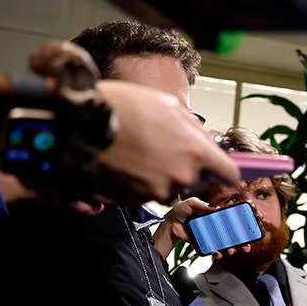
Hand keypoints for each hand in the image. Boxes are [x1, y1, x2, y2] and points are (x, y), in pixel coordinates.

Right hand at [91, 79, 238, 203]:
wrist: (78, 121)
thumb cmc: (122, 106)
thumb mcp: (168, 105)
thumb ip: (195, 130)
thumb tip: (210, 143)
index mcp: (195, 152)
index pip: (228, 174)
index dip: (222, 170)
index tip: (218, 168)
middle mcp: (180, 176)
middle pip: (198, 182)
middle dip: (189, 170)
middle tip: (166, 151)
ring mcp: (157, 191)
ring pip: (170, 189)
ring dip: (162, 177)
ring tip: (141, 154)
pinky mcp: (134, 200)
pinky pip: (147, 195)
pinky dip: (140, 184)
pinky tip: (128, 164)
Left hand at [150, 197, 255, 259]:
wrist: (170, 223)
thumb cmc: (181, 211)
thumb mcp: (191, 202)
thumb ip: (202, 204)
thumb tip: (215, 208)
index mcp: (215, 217)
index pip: (232, 222)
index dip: (242, 226)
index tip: (250, 230)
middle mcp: (215, 227)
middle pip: (232, 236)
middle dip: (241, 243)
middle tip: (246, 247)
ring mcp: (210, 237)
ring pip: (225, 245)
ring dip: (231, 249)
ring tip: (232, 250)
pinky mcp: (203, 244)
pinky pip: (212, 250)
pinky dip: (216, 253)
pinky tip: (217, 253)